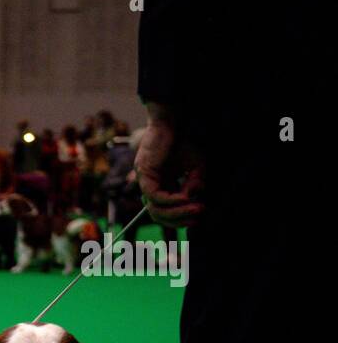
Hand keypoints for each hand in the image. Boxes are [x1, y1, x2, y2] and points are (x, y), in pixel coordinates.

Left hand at [136, 103, 203, 227]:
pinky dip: (171, 200)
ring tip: (196, 209)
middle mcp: (151, 187)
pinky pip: (155, 196)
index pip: (164, 212)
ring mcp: (145, 181)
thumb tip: (192, 200)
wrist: (175, 121)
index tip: (198, 220)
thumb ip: (194, 186)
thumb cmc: (185, 142)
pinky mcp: (144, 174)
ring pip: (155, 209)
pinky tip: (185, 198)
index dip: (179, 220)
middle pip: (158, 215)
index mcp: (161, 187)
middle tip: (198, 218)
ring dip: (177, 212)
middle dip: (179, 220)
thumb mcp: (196, 168)